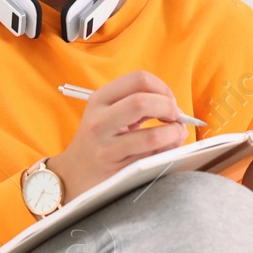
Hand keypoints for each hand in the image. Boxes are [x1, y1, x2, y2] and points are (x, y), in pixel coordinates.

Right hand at [47, 71, 189, 195]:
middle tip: (175, 116)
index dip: (162, 88)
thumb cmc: (100, 139)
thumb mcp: (108, 113)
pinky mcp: (117, 170)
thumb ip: (138, 105)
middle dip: (169, 107)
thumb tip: (177, 111)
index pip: (138, 80)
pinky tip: (166, 150)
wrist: (75, 172)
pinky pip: (152, 159)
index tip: (169, 100)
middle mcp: (99, 122)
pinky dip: (168, 152)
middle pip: (143, 102)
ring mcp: (106, 148)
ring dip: (174, 134)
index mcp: (99, 100)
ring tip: (176, 134)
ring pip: (153, 136)